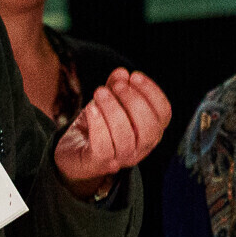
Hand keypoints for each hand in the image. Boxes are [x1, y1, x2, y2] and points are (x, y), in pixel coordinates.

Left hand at [55, 68, 172, 191]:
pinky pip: (103, 147)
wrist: (71, 151)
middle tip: (116, 86)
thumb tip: (121, 73)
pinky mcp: (100, 163)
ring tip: (100, 92)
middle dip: (134, 101)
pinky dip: (98, 125)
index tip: (134, 76)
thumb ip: (116, 86)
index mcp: (150, 131)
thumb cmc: (96, 125)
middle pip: (149, 128)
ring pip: (125, 137)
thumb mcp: (108, 101)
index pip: (163, 114)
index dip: (152, 92)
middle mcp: (141, 148)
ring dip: (113, 110)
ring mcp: (121, 159)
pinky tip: (91, 109)